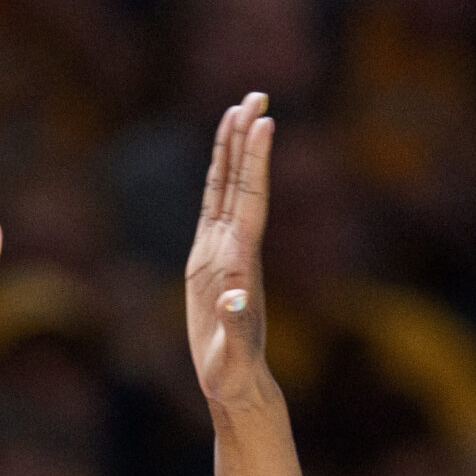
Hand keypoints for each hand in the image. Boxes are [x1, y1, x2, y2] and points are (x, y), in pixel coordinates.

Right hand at [185, 93, 277, 413]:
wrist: (237, 382)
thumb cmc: (233, 372)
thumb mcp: (231, 354)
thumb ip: (233, 327)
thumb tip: (235, 301)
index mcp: (239, 262)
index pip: (250, 200)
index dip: (255, 161)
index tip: (264, 121)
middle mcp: (235, 248)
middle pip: (242, 182)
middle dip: (247, 138)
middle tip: (256, 93)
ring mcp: (223, 251)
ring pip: (228, 188)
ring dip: (234, 148)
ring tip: (240, 107)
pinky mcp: (211, 259)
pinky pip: (214, 206)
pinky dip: (217, 176)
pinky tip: (220, 157)